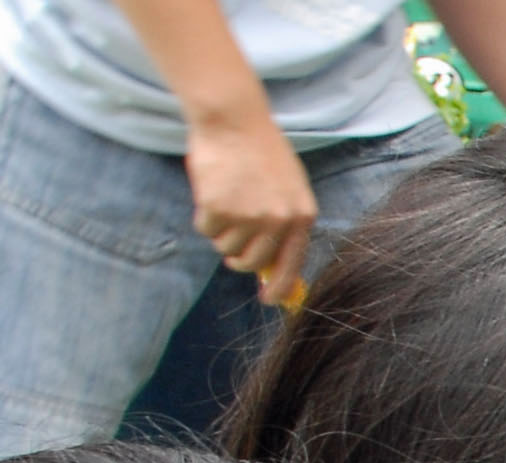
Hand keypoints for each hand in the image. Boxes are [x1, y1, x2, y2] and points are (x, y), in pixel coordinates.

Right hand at [182, 108, 318, 300]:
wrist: (234, 119)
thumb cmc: (260, 151)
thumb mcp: (287, 188)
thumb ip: (284, 224)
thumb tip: (270, 266)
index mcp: (301, 216)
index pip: (291, 266)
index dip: (278, 288)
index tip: (268, 299)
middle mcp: (278, 221)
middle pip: (252, 262)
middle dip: (238, 259)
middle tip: (230, 247)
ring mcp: (248, 216)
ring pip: (226, 247)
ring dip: (220, 232)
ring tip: (224, 201)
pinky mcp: (217, 208)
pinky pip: (206, 230)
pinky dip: (204, 216)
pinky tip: (211, 191)